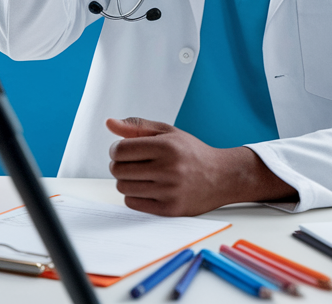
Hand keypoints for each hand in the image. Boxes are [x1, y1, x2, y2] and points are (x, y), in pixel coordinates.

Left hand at [106, 117, 296, 215]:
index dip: (115, 150)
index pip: (120, 149)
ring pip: (123, 187)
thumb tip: (109, 123)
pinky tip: (147, 188)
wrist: (222, 176)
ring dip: (126, 181)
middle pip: (118, 170)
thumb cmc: (192, 152)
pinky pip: (133, 203)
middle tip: (131, 164)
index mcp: (167, 146)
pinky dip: (134, 195)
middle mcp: (169, 169)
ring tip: (141, 175)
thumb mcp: (168, 132)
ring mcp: (169, 191)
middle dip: (119, 165)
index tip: (123, 150)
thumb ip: (137, 127)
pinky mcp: (170, 209)